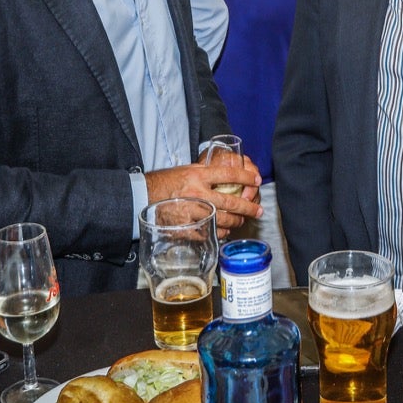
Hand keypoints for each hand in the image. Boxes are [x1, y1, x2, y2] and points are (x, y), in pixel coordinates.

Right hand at [145, 157, 261, 237]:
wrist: (144, 196)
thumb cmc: (166, 181)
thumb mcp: (187, 169)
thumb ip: (206, 172)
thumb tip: (227, 174)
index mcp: (199, 176)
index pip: (230, 174)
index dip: (247, 177)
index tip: (257, 180)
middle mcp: (198, 193)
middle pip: (232, 202)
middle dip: (249, 208)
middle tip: (258, 211)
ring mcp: (193, 212)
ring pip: (223, 220)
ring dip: (236, 222)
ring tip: (241, 221)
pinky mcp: (186, 227)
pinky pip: (209, 232)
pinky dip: (220, 232)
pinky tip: (224, 230)